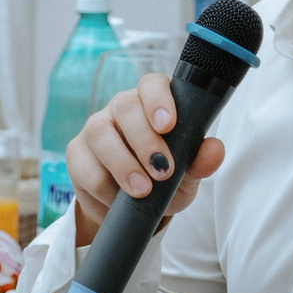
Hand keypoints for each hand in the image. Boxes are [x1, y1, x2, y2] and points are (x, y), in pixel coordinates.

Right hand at [65, 72, 225, 244]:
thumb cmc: (164, 179)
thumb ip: (200, 161)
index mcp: (151, 103)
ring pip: (99, 133)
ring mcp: (95, 129)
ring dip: (122, 164)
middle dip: (144, 140)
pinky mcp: (77, 154)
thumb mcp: (187, 175)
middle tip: (162, 171)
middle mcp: (120, 109)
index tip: (168, 125)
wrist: (133, 208)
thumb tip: (215, 150)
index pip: (151, 84)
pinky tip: (118, 202)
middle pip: (125, 106)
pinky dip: (104, 189)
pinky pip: (84, 167)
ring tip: (142, 191)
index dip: (158, 99)